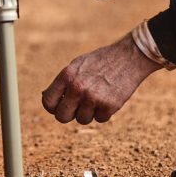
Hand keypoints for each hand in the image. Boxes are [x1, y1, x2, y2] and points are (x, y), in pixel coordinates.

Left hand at [40, 33, 160, 124]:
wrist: (129, 57)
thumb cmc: (101, 61)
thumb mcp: (78, 65)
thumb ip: (63, 82)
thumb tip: (46, 98)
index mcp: (67, 75)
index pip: (48, 102)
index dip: (53, 107)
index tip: (59, 106)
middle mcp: (78, 88)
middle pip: (62, 117)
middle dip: (69, 114)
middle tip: (77, 108)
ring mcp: (93, 98)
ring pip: (82, 119)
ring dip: (89, 112)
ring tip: (97, 97)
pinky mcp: (109, 106)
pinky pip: (100, 119)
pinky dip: (104, 112)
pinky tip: (109, 98)